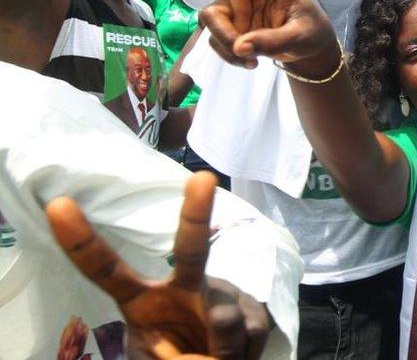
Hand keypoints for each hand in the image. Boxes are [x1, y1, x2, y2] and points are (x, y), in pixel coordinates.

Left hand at [46, 172, 271, 359]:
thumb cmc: (178, 358)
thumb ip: (168, 358)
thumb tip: (213, 338)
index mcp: (142, 300)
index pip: (105, 269)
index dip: (80, 242)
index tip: (58, 206)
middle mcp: (184, 286)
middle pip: (190, 248)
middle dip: (197, 211)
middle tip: (204, 178)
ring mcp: (222, 293)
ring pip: (224, 314)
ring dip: (222, 347)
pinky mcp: (254, 306)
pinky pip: (251, 329)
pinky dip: (243, 353)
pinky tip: (237, 354)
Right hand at [134, 0, 335, 71]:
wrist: (306, 51)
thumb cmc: (308, 31)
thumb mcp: (300, 37)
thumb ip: (272, 41)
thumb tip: (240, 48)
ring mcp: (232, 9)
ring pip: (210, 21)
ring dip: (226, 41)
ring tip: (251, 59)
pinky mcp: (227, 29)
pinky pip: (217, 43)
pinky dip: (231, 56)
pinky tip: (250, 63)